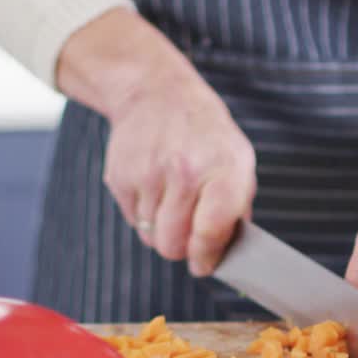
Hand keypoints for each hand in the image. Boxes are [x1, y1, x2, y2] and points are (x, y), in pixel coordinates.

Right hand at [56, 8, 256, 274]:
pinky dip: (145, 214)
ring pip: (152, 238)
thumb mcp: (237, 159)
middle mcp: (184, 171)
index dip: (206, 256)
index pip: (210, 231)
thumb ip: (235, 208)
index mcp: (222, 168)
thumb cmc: (204, 133)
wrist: (157, 93)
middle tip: (188, 232)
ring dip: (163, 229)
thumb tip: (223, 254)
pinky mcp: (120, 177)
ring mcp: (148, 174)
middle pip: (173, 245)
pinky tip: (154, 187)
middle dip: (182, 248)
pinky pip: (133, 221)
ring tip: (172, 199)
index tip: (204, 264)